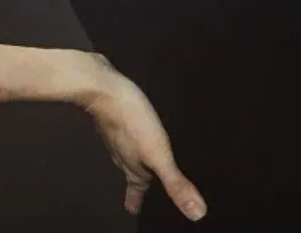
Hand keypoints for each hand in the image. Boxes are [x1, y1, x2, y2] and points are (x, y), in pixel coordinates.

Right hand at [83, 54, 206, 221]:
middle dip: (140, 184)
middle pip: (132, 176)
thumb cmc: (130, 122)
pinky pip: (128, 133)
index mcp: (134, 169)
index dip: (137, 203)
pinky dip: (135, 138)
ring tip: (146, 162)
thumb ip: (176, 182)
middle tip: (145, 191)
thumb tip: (196, 212)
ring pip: (128, 155)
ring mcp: (119, 135)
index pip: (135, 194)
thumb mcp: (159, 154)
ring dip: (137, 161)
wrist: (104, 88)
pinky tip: (141, 129)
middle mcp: (124, 156)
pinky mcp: (119, 116)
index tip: (137, 210)